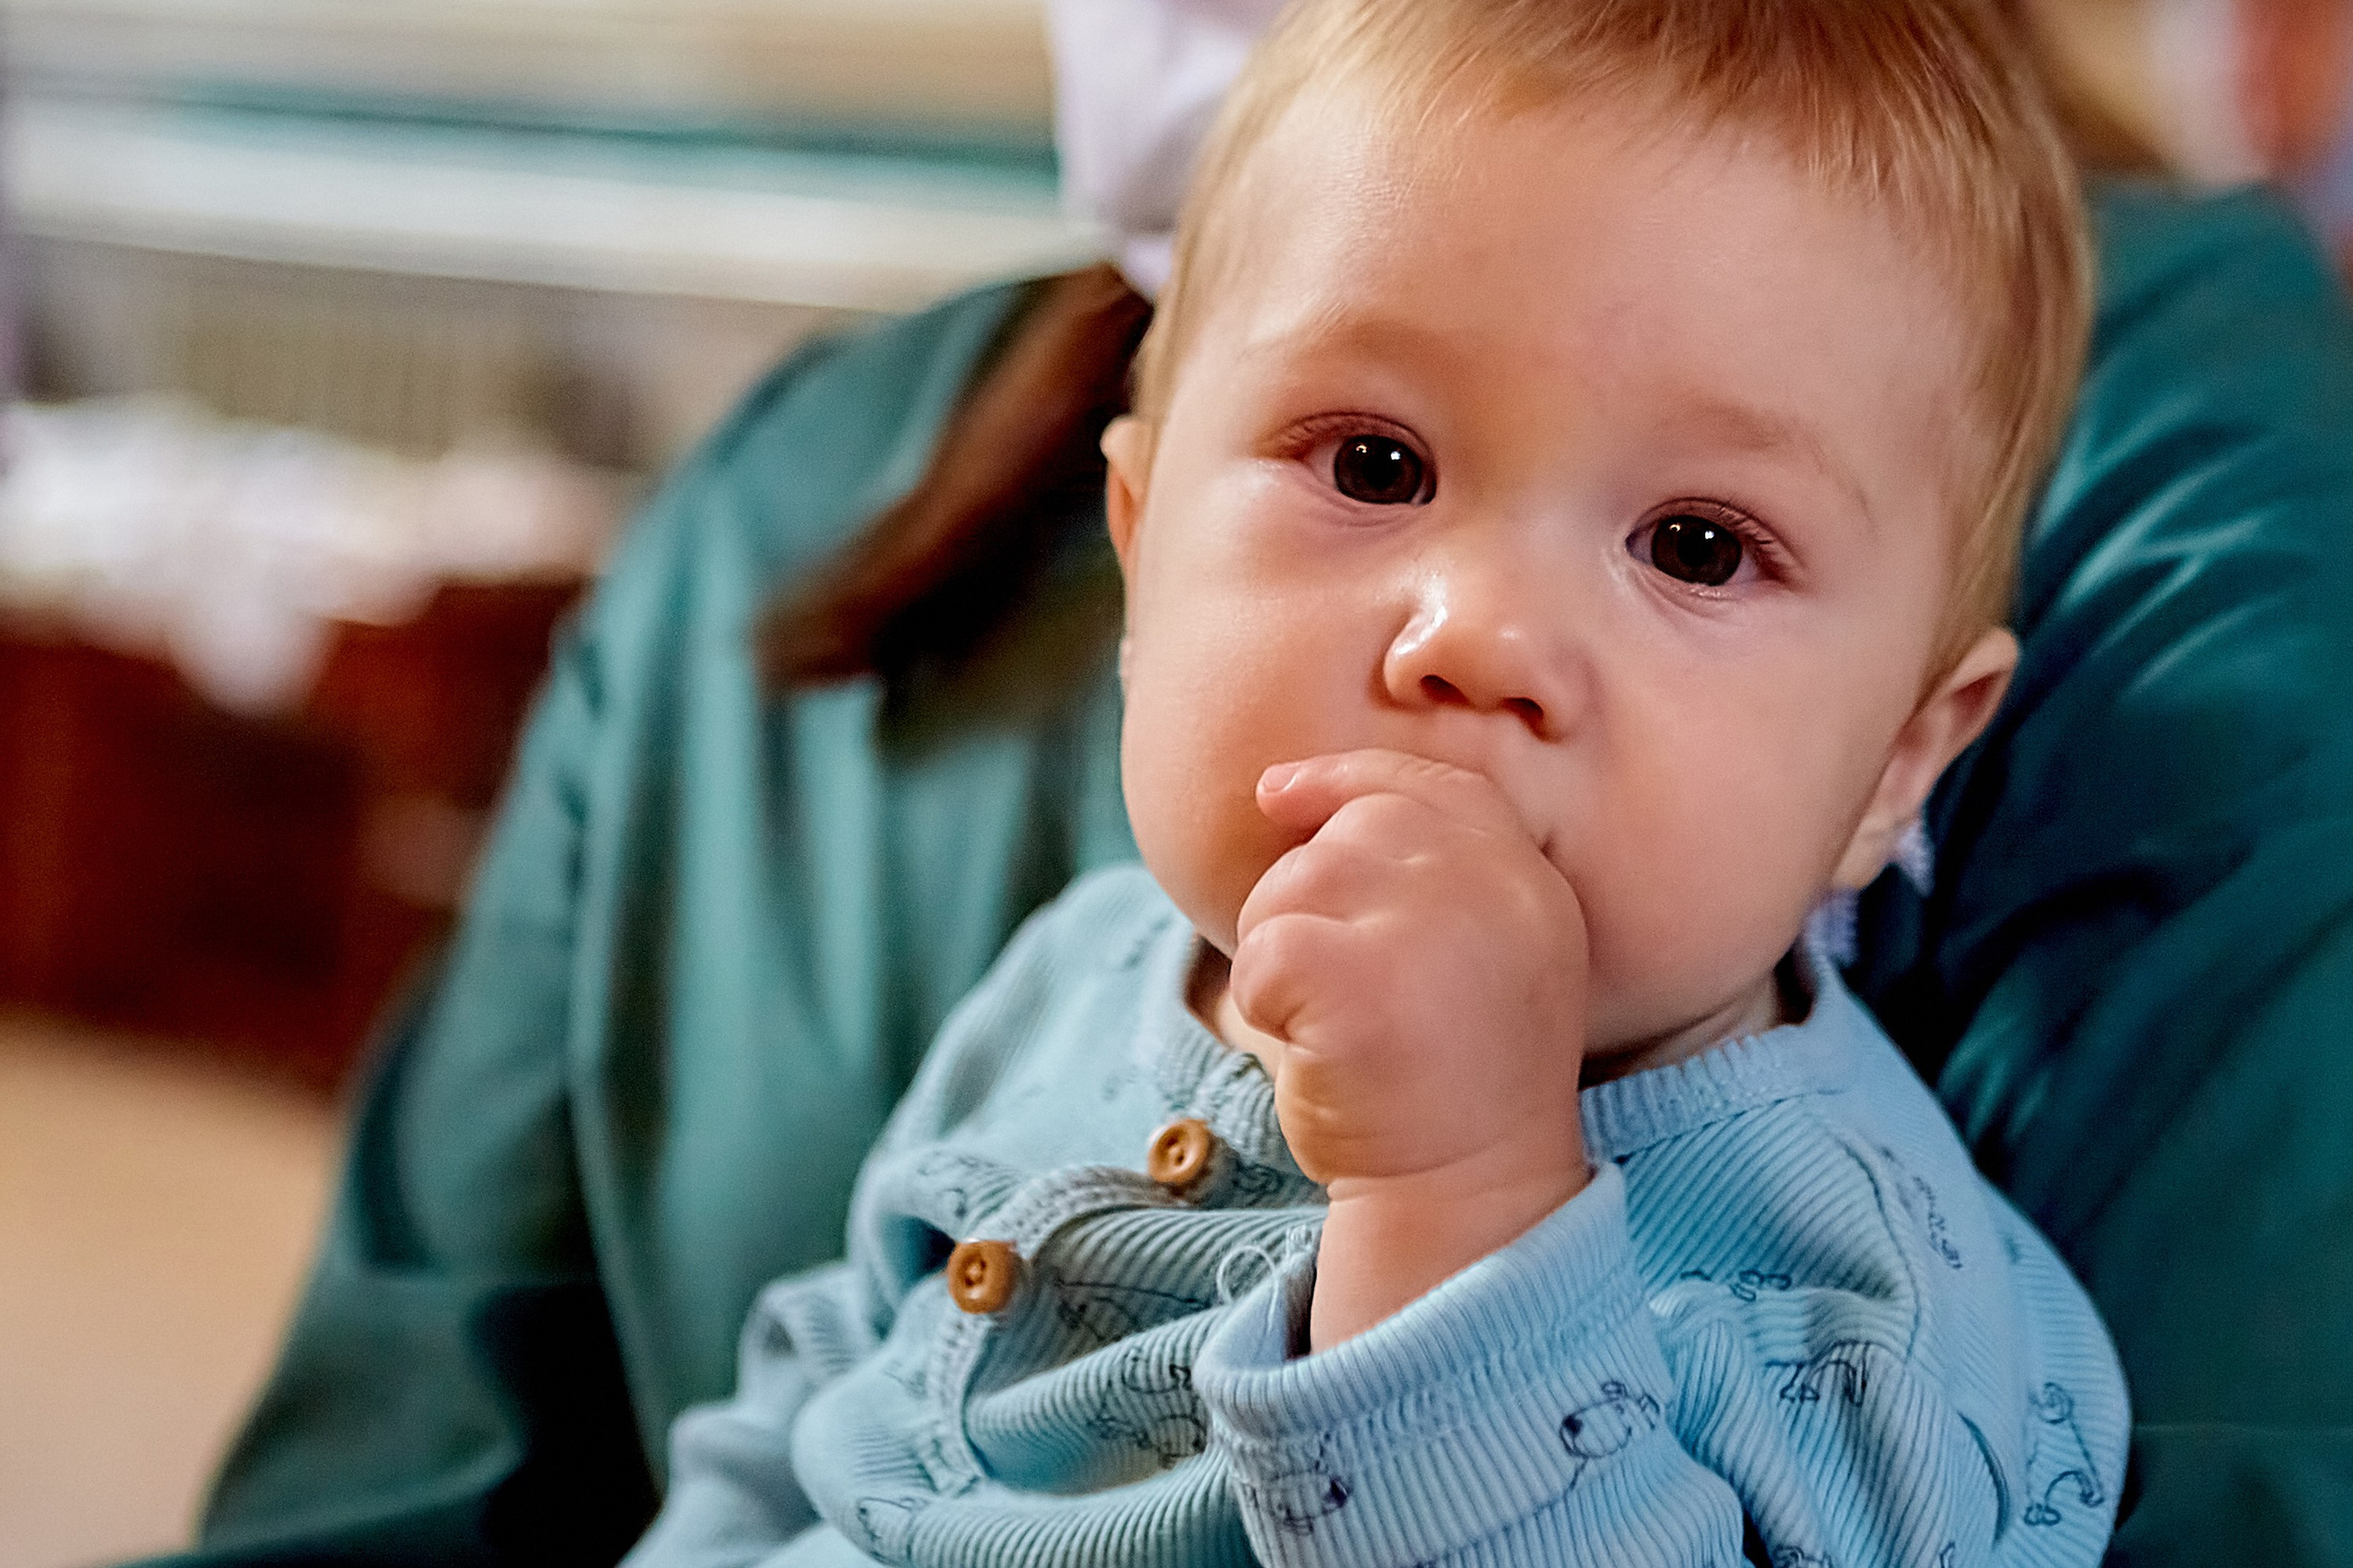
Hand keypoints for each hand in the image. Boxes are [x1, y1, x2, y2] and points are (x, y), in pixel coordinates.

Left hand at [1227, 749, 1591, 1344]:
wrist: (1462, 1196)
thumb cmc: (1447, 1083)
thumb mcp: (1472, 957)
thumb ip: (1421, 871)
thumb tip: (1281, 787)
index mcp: (1528, 885)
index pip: (1435, 784)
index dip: (1347, 777)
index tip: (1277, 795)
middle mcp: (1495, 891)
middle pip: (1350, 833)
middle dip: (1307, 900)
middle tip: (1333, 990)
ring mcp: (1432, 931)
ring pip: (1292, 889)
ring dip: (1281, 957)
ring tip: (1336, 1029)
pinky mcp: (1363, 984)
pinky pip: (1264, 952)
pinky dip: (1263, 1004)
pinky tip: (1313, 1053)